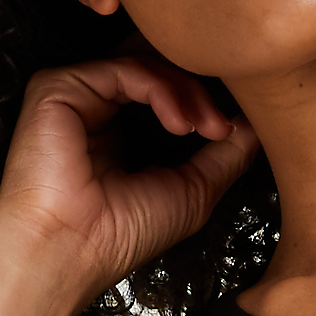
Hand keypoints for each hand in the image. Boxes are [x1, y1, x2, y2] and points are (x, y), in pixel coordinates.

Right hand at [0, 51, 258, 313]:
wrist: (69, 251)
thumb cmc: (120, 235)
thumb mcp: (194, 192)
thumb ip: (226, 155)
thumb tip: (257, 126)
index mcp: (119, 130)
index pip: (166, 89)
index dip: (203, 99)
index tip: (232, 130)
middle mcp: (96, 108)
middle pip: (157, 68)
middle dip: (199, 91)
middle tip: (222, 126)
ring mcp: (76, 95)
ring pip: (144, 64)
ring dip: (188, 91)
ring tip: (205, 128)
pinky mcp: (58, 87)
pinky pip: (121, 68)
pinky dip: (160, 88)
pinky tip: (180, 122)